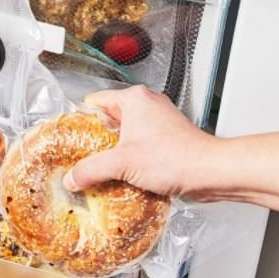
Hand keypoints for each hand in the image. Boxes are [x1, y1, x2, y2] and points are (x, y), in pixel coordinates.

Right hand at [62, 86, 216, 196]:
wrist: (209, 172)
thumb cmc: (176, 157)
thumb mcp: (122, 163)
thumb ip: (91, 169)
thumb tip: (72, 177)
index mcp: (134, 99)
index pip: (95, 102)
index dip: (80, 120)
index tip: (69, 137)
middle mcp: (146, 106)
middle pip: (108, 120)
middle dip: (96, 141)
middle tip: (82, 157)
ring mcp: (157, 122)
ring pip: (124, 135)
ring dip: (113, 153)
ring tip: (100, 169)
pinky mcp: (165, 140)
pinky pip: (138, 146)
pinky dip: (129, 159)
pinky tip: (122, 176)